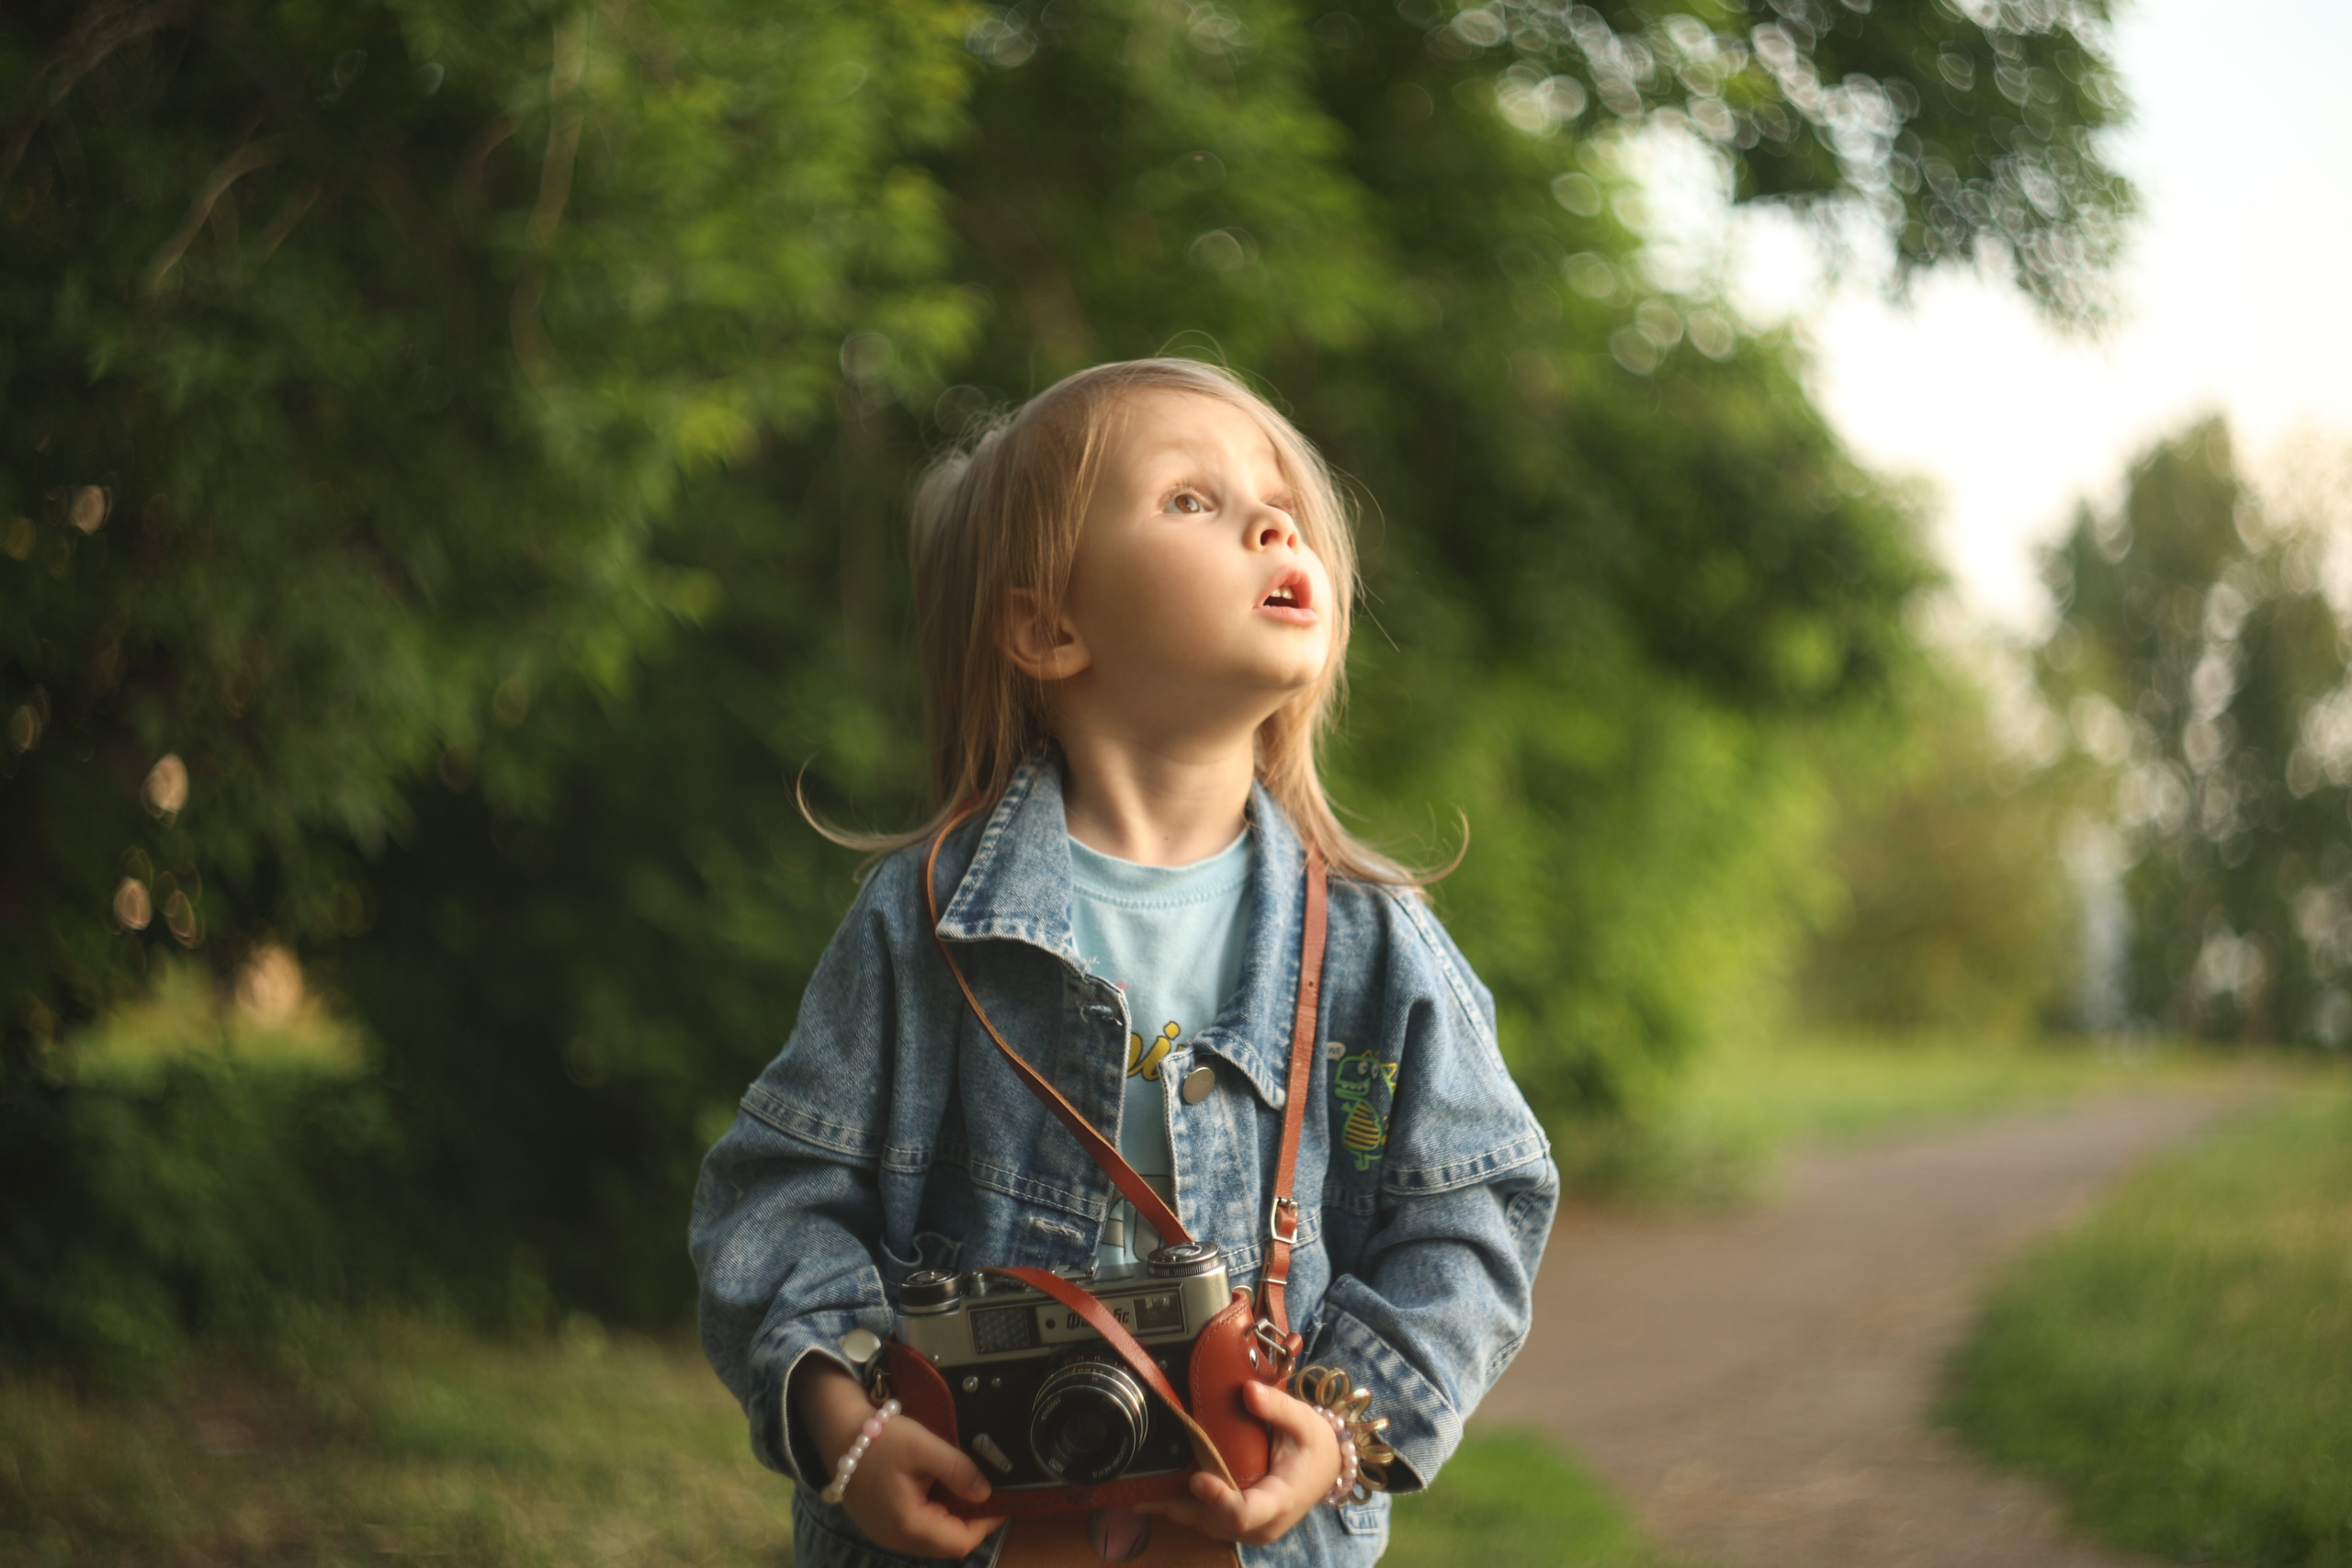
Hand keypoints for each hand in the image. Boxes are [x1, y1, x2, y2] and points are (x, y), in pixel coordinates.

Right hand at [794, 1362, 1004, 1557]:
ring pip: (933, 1537)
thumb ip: (957, 1469)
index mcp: (908, 1525)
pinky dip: (934, 1513)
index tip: (1002, 1501)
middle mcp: (897, 1538)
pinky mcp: (882, 1525)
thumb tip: (986, 1493)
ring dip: (953, 1517)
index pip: (959, 1542)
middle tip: (986, 1491)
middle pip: (947, 1543)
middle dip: (971, 1521)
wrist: (836, 1433)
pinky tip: (938, 1488)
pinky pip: (917, 1528)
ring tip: (964, 1486)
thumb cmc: (878, 1439)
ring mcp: (887, 1534)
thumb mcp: (923, 1446)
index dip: (986, 1525)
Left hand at [1134, 1380, 1341, 1545]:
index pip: (1243, 1512)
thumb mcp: (1303, 1421)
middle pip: (1215, 1522)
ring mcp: (1251, 1529)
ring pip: (1206, 1525)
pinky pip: (1208, 1521)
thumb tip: (1248, 1391)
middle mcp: (1263, 1524)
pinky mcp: (1241, 1525)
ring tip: (1138, 1498)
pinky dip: (1183, 1509)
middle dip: (1181, 1507)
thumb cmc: (1315, 1446)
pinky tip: (1154, 1499)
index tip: (1196, 1479)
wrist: (1329, 1466)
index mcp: (1280, 1500)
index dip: (1218, 1500)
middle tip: (1143, 1494)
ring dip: (1175, 1510)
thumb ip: (1277, 1407)